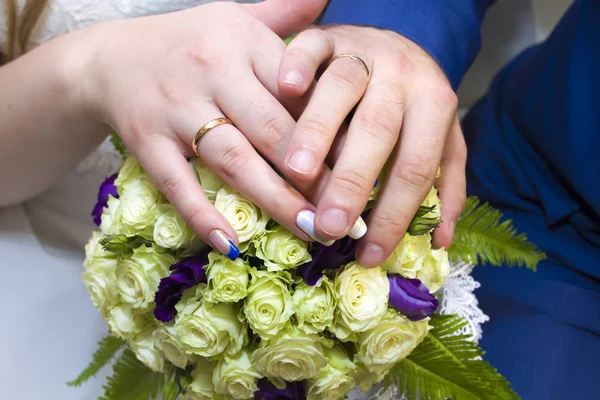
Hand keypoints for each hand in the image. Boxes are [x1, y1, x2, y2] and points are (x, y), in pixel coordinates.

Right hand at [78, 0, 327, 256]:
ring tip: (308, 229)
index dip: (332, 129)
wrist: (110, 57)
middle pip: (271, 130)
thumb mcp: (235, 16)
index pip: (297, 88)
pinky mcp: (147, 142)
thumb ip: (284, 13)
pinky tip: (231, 243)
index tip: (363, 163)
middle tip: (344, 210)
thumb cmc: (189, 42)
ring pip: (232, 159)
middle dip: (311, 174)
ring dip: (273, 198)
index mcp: (242, 41)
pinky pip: (177, 183)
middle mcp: (211, 72)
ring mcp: (176, 110)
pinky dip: (202, 215)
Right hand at [277, 25, 466, 265]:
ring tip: (297, 173)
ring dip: (318, 131)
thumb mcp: (442, 140)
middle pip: (378, 130)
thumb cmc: (414, 103)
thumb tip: (439, 240)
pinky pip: (313, 44)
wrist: (398, 43)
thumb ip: (444, 184)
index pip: (414, 168)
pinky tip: (286, 88)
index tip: (367, 254)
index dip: (393, 215)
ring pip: (341, 88)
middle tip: (329, 226)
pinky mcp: (330, 35)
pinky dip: (297, 63)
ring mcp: (364, 50)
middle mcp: (402, 76)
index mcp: (435, 105)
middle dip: (353, 182)